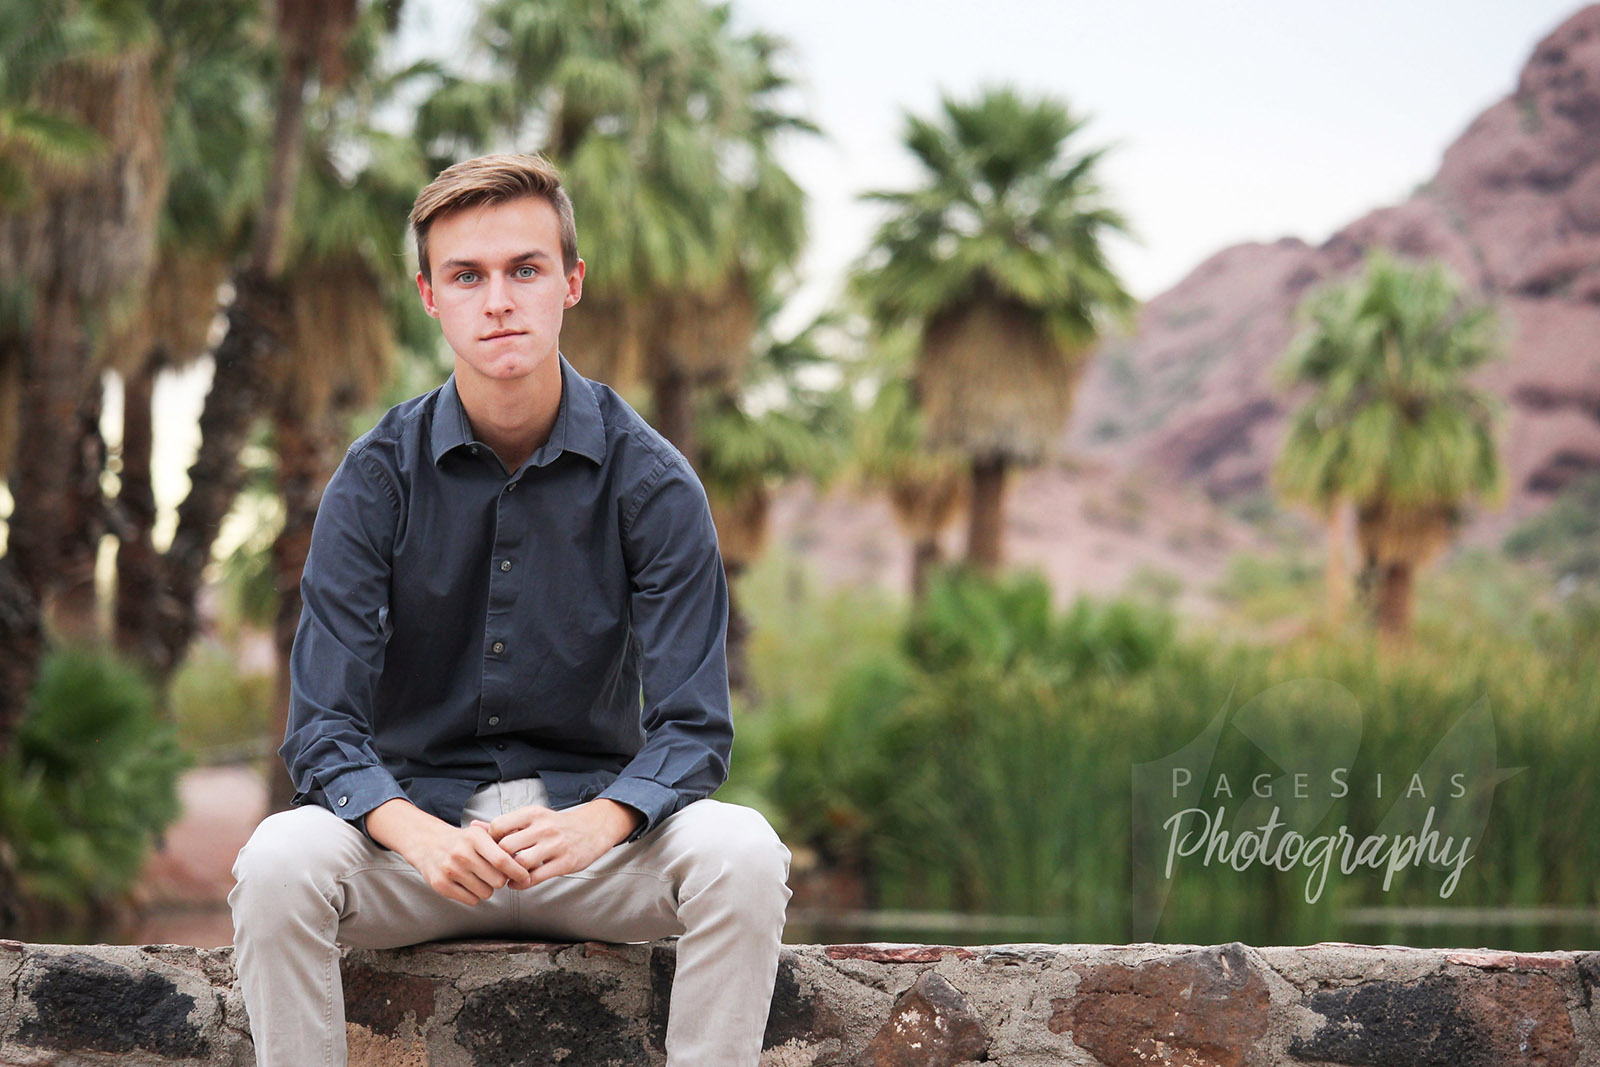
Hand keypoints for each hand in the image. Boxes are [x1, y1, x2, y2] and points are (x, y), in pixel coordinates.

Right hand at [366, 797, 531, 904]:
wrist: (428, 843)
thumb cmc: (463, 841)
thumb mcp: (481, 834)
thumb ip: (504, 844)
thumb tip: (529, 860)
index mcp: (475, 837)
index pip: (503, 860)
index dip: (518, 872)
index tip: (527, 878)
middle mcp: (461, 853)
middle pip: (497, 880)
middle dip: (502, 881)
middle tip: (496, 875)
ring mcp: (449, 870)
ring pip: (486, 893)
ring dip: (487, 889)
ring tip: (479, 878)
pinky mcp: (440, 885)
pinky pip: (471, 900)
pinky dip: (474, 895)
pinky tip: (467, 884)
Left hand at [477, 798, 644, 887]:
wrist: (592, 829)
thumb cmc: (556, 825)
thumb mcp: (532, 818)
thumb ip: (504, 824)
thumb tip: (474, 826)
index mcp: (533, 814)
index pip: (499, 827)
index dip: (490, 841)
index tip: (491, 850)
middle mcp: (544, 827)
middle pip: (506, 847)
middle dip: (497, 861)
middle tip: (494, 869)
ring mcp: (555, 845)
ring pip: (521, 863)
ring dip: (509, 874)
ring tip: (506, 877)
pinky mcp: (566, 862)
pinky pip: (536, 877)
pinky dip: (521, 884)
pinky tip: (518, 883)